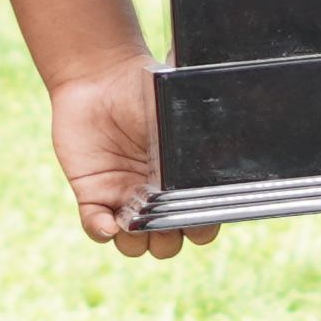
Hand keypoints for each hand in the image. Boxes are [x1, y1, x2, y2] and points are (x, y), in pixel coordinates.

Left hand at [45, 58, 198, 258]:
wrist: (100, 77)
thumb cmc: (146, 92)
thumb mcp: (179, 116)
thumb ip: (203, 143)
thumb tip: (227, 165)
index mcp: (180, 181)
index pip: (199, 222)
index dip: (200, 228)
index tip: (195, 219)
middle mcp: (154, 196)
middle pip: (167, 242)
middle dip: (166, 241)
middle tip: (160, 221)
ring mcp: (123, 198)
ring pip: (133, 244)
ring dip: (135, 242)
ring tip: (133, 223)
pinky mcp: (93, 195)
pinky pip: (97, 229)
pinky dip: (102, 232)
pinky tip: (108, 222)